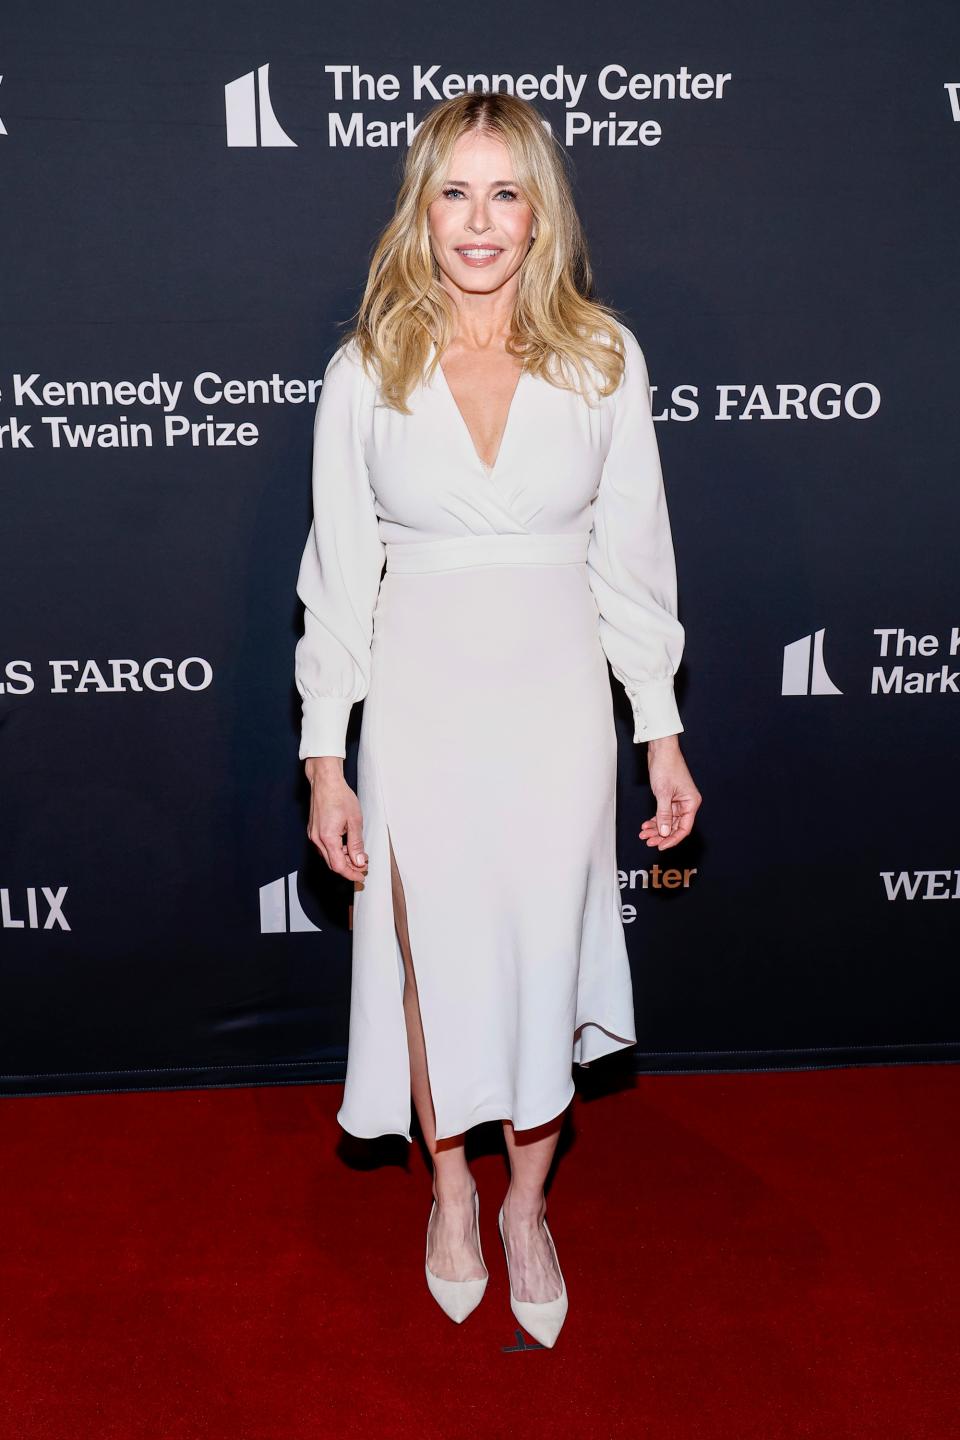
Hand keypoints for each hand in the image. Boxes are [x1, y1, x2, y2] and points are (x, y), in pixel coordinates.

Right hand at [305, 757, 368, 880]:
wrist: (326, 782)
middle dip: (349, 868)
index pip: (338, 866)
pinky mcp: (314, 831)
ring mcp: (314, 835)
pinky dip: (337, 851)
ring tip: (358, 855)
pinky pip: (325, 848)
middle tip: (363, 867)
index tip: (361, 876)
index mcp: (327, 837)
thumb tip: (359, 861)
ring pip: (329, 856)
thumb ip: (356, 844)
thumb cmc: (339, 796)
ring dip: (343, 859)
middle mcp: (317, 839)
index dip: (351, 874)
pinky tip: (347, 847)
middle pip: (333, 864)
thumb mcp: (355, 821)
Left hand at [640, 737, 701, 850]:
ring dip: (656, 829)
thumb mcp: (663, 793)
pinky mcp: (669, 798)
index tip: (661, 846)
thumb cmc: (666, 766)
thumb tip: (664, 833)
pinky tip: (646, 825)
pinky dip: (655, 820)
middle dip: (661, 835)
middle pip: (675, 826)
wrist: (661, 750)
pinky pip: (663, 814)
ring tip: (644, 834)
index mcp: (691, 803)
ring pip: (667, 821)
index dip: (672, 839)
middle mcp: (686, 803)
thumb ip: (664, 814)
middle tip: (648, 841)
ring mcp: (678, 801)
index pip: (683, 828)